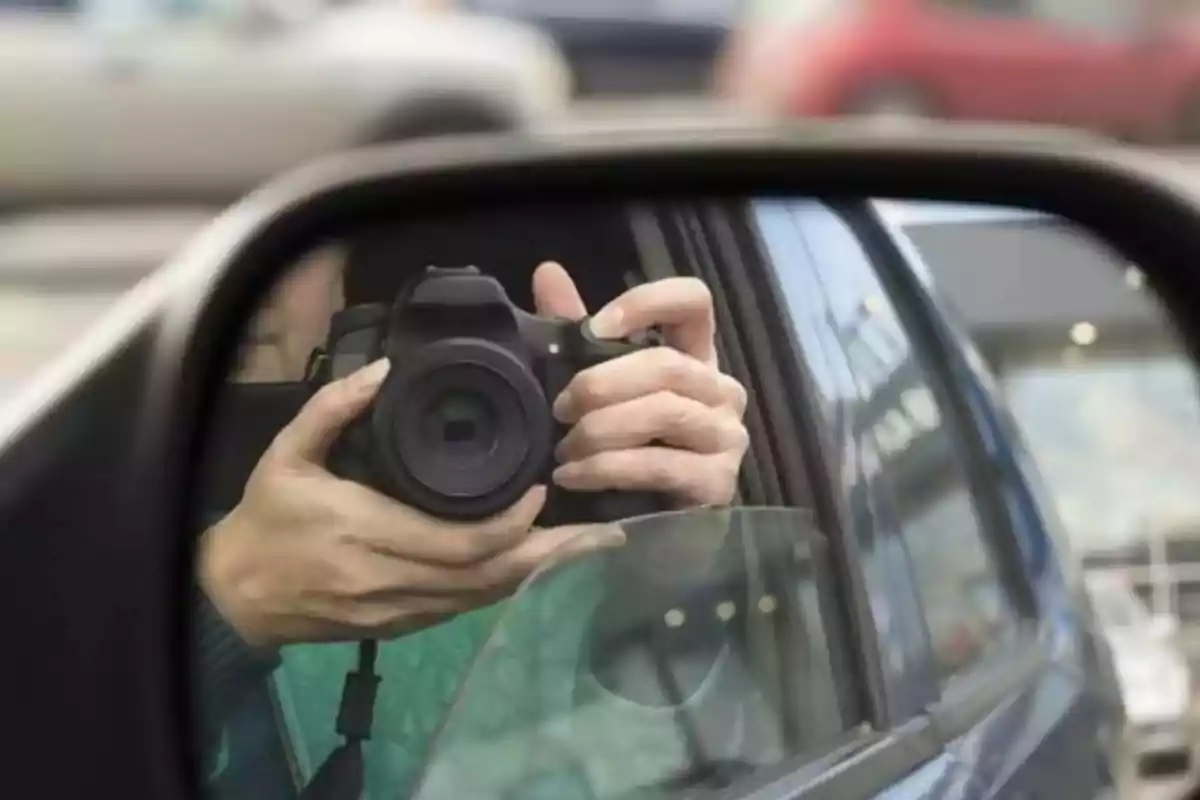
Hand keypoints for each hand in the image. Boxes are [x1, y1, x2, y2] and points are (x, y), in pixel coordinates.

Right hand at [199, 357, 619, 648]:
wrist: (235, 595)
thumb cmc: (265, 520)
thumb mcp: (286, 454)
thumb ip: (333, 409)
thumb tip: (382, 372)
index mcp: (369, 534)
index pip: (463, 541)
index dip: (514, 523)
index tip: (543, 489)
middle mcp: (394, 580)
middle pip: (490, 576)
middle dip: (550, 555)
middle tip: (601, 530)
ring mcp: (401, 610)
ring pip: (484, 598)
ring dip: (537, 574)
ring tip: (585, 547)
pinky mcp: (401, 625)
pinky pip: (466, 608)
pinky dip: (504, 587)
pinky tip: (534, 566)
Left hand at [532, 262, 748, 508]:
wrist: (644, 534)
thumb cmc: (621, 451)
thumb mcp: (597, 388)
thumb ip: (574, 332)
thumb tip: (547, 272)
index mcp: (696, 358)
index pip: (694, 301)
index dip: (647, 302)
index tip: (595, 326)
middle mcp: (722, 392)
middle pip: (667, 363)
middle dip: (601, 384)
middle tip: (558, 410)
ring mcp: (727, 438)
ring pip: (664, 411)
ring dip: (601, 429)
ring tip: (563, 450)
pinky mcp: (719, 483)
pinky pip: (660, 464)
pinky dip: (607, 468)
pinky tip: (573, 477)